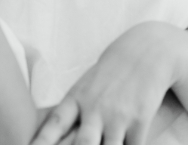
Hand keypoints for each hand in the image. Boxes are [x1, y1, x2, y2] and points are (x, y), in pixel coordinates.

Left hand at [32, 22, 182, 144]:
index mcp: (76, 98)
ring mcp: (118, 115)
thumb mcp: (84, 87)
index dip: (42, 141)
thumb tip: (51, 138)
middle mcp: (95, 107)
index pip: (55, 124)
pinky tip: (124, 144)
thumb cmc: (109, 75)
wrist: (146, 51)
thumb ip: (70, 114)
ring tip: (101, 144)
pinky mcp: (141, 120)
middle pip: (82, 144)